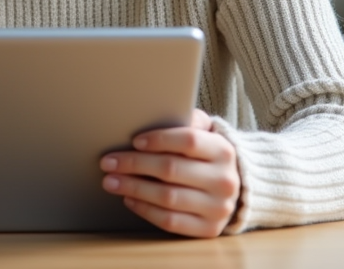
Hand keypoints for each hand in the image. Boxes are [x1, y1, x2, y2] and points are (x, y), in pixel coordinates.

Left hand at [99, 109, 239, 237]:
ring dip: (133, 188)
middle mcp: (224, 180)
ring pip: (167, 197)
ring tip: (111, 181)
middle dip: (134, 164)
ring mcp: (218, 208)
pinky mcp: (209, 229)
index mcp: (223, 150)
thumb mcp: (205, 132)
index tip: (134, 141)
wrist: (234, 189)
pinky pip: (170, 221)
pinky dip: (145, 210)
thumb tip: (152, 114)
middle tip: (108, 162)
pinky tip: (129, 199)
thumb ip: (187, 120)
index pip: (188, 140)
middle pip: (171, 169)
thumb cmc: (207, 155)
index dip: (158, 139)